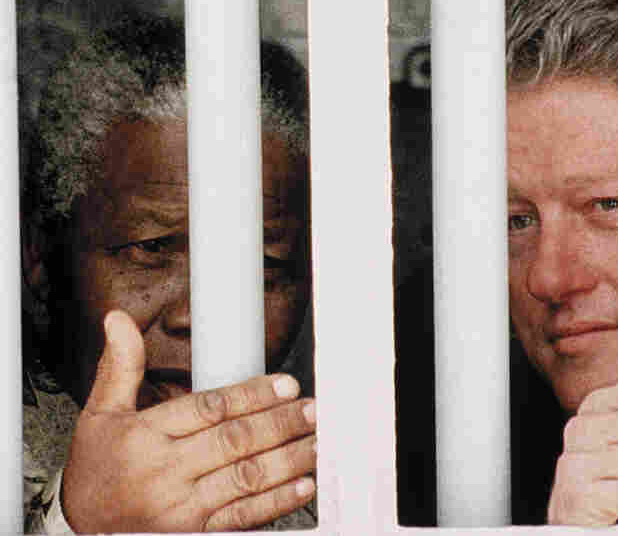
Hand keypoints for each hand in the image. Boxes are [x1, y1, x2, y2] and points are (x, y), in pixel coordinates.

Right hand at [62, 310, 316, 532]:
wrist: (81, 533)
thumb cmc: (95, 471)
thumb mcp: (99, 416)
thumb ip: (120, 368)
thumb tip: (119, 321)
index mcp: (145, 437)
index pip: (208, 409)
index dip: (252, 394)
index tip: (285, 383)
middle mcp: (165, 473)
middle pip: (234, 442)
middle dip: (280, 423)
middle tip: (312, 409)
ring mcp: (181, 510)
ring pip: (245, 479)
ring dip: (288, 459)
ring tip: (317, 441)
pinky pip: (242, 518)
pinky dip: (276, 502)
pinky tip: (302, 485)